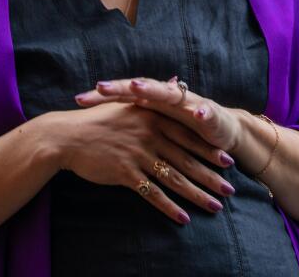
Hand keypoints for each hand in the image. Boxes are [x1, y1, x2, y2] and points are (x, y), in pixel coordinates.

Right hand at [44, 102, 235, 224]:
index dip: (209, 151)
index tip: (227, 162)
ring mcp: (139, 154)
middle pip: (187, 159)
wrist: (67, 136)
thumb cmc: (98, 121)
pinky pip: (153, 193)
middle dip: (211, 176)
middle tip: (230, 190)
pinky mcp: (126, 172)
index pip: (188, 136)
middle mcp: (150, 134)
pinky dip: (170, 207)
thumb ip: (156, 98)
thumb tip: (175, 80)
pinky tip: (183, 218)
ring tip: (215, 207)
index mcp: (153, 117)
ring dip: (197, 194)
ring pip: (175, 178)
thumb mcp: (129, 104)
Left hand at [75, 76, 243, 152]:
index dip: (103, 96)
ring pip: (170, 94)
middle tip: (102, 87)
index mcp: (154, 101)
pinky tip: (196, 113)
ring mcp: (190, 103)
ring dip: (155, 90)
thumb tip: (100, 121)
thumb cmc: (185, 127)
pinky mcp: (211, 114)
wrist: (223, 130)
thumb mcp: (157, 124)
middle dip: (122, 88)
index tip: (79, 99)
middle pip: (141, 89)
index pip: (124, 94)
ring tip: (139, 89)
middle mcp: (169, 97)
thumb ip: (134, 119)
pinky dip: (201, 112)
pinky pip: (205, 112)